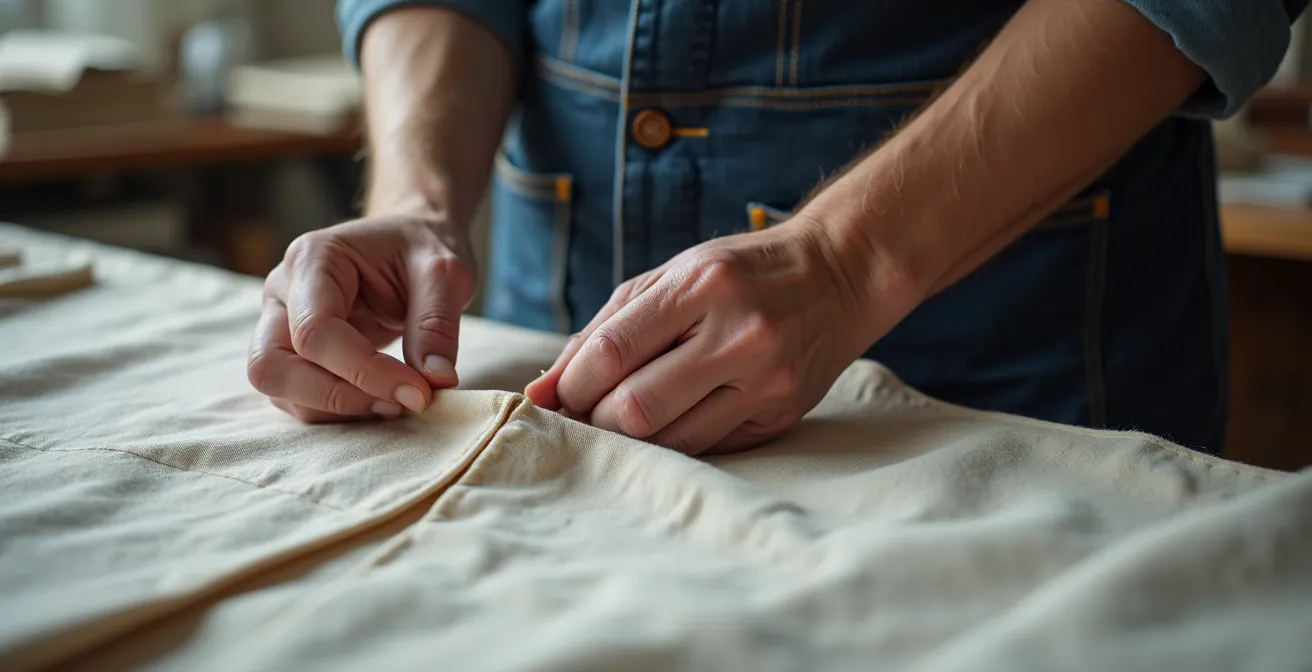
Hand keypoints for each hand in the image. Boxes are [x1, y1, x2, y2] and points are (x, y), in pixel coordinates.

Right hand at [248, 213, 475, 421]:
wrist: (411, 245)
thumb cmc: (421, 250)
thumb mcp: (446, 273)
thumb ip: (438, 324)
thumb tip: (435, 381)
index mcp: (314, 258)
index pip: (315, 330)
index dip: (364, 372)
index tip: (419, 392)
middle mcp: (283, 291)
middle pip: (270, 365)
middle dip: (335, 397)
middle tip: (398, 403)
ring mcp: (280, 324)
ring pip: (277, 389)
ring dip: (336, 409)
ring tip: (396, 402)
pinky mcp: (293, 354)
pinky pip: (296, 397)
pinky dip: (337, 411)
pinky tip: (381, 400)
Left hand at [525, 217, 877, 454]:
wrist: (839, 274)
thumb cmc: (739, 274)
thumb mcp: (671, 277)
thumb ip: (605, 329)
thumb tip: (543, 390)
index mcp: (703, 285)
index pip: (612, 352)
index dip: (572, 385)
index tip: (558, 395)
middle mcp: (740, 334)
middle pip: (637, 409)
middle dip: (596, 421)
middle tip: (586, 416)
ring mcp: (767, 380)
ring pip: (671, 440)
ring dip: (631, 441)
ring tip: (622, 422)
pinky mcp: (781, 415)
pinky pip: (708, 448)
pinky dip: (673, 443)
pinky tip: (669, 424)